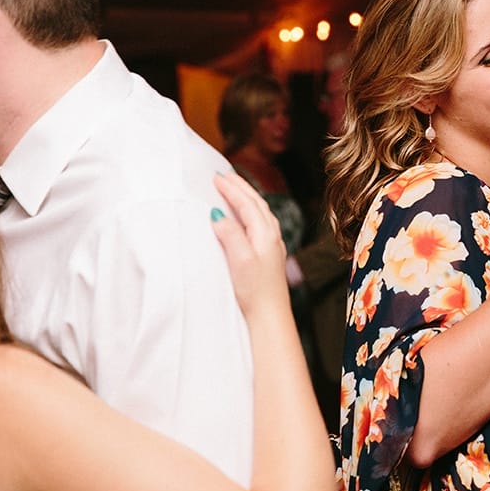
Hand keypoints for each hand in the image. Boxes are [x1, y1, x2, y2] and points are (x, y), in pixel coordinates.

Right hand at [211, 170, 290, 318]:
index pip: (246, 203)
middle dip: (240, 186)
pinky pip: (261, 223)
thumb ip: (231, 234)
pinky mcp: (270, 255)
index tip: (216, 177)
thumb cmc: (255, 291)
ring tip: (234, 189)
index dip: (231, 188)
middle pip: (256, 202)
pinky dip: (251, 212)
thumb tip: (218, 213)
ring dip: (247, 197)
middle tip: (224, 175)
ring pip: (260, 212)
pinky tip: (246, 218)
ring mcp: (273, 245)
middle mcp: (273, 236)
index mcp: (265, 233)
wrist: (270, 316)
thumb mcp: (240, 260)